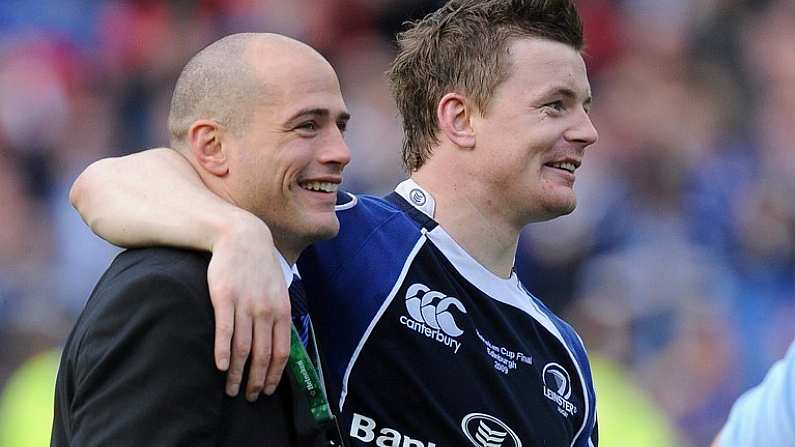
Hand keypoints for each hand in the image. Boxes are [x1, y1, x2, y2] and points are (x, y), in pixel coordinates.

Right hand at [206, 213, 290, 400]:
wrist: (241, 237)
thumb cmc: (259, 265)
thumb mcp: (278, 289)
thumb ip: (278, 314)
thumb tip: (279, 339)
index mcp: (281, 311)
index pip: (281, 352)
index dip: (275, 375)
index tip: (268, 390)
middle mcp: (265, 311)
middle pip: (263, 356)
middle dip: (257, 381)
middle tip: (250, 397)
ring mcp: (245, 305)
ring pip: (243, 348)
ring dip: (237, 374)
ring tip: (231, 389)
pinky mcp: (224, 298)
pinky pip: (225, 331)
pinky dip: (223, 352)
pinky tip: (220, 367)